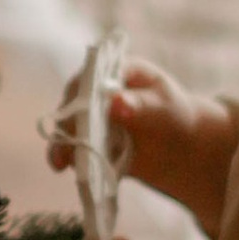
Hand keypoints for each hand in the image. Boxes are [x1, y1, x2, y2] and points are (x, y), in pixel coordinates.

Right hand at [49, 59, 238, 236]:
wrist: (177, 146)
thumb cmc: (173, 115)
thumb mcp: (164, 107)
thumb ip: (141, 104)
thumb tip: (116, 101)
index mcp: (116, 71)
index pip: (92, 75)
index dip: (82, 91)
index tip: (79, 109)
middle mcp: (97, 91)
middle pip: (73, 102)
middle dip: (68, 121)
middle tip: (67, 140)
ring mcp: (90, 117)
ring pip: (69, 127)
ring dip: (63, 142)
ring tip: (60, 161)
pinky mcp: (89, 141)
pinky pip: (75, 148)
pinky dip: (72, 158)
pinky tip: (67, 169)